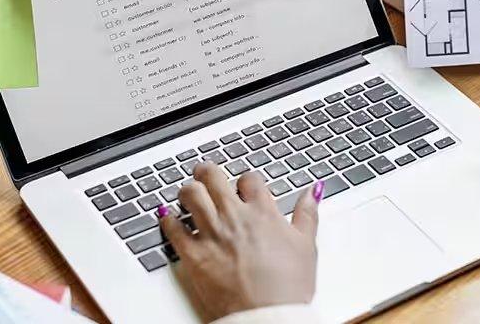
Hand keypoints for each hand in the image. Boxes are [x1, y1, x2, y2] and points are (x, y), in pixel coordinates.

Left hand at [159, 163, 323, 320]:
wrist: (266, 317)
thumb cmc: (288, 287)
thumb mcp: (307, 246)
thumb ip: (307, 214)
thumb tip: (311, 191)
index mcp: (262, 212)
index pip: (249, 178)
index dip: (245, 179)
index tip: (244, 186)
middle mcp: (234, 217)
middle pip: (213, 176)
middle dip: (207, 171)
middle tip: (205, 173)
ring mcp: (211, 234)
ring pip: (190, 195)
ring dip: (188, 190)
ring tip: (189, 193)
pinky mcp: (193, 254)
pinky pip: (173, 228)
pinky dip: (168, 220)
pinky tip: (169, 218)